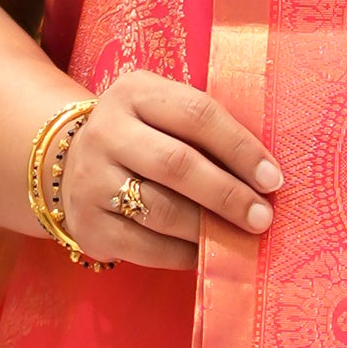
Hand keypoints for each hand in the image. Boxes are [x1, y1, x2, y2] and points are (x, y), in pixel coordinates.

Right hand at [56, 68, 280, 273]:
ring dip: (209, 228)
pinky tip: (207, 252)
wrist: (73, 163)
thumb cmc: (144, 137)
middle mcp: (107, 131)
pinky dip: (185, 254)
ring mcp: (91, 179)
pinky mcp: (88, 225)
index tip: (273, 179)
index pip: (197, 115)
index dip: (240, 148)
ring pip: (162, 210)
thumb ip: (207, 133)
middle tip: (262, 217)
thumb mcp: (165, 114)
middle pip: (177, 165)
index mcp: (135, 93)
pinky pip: (147, 247)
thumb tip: (265, 178)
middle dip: (229, 195)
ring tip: (240, 236)